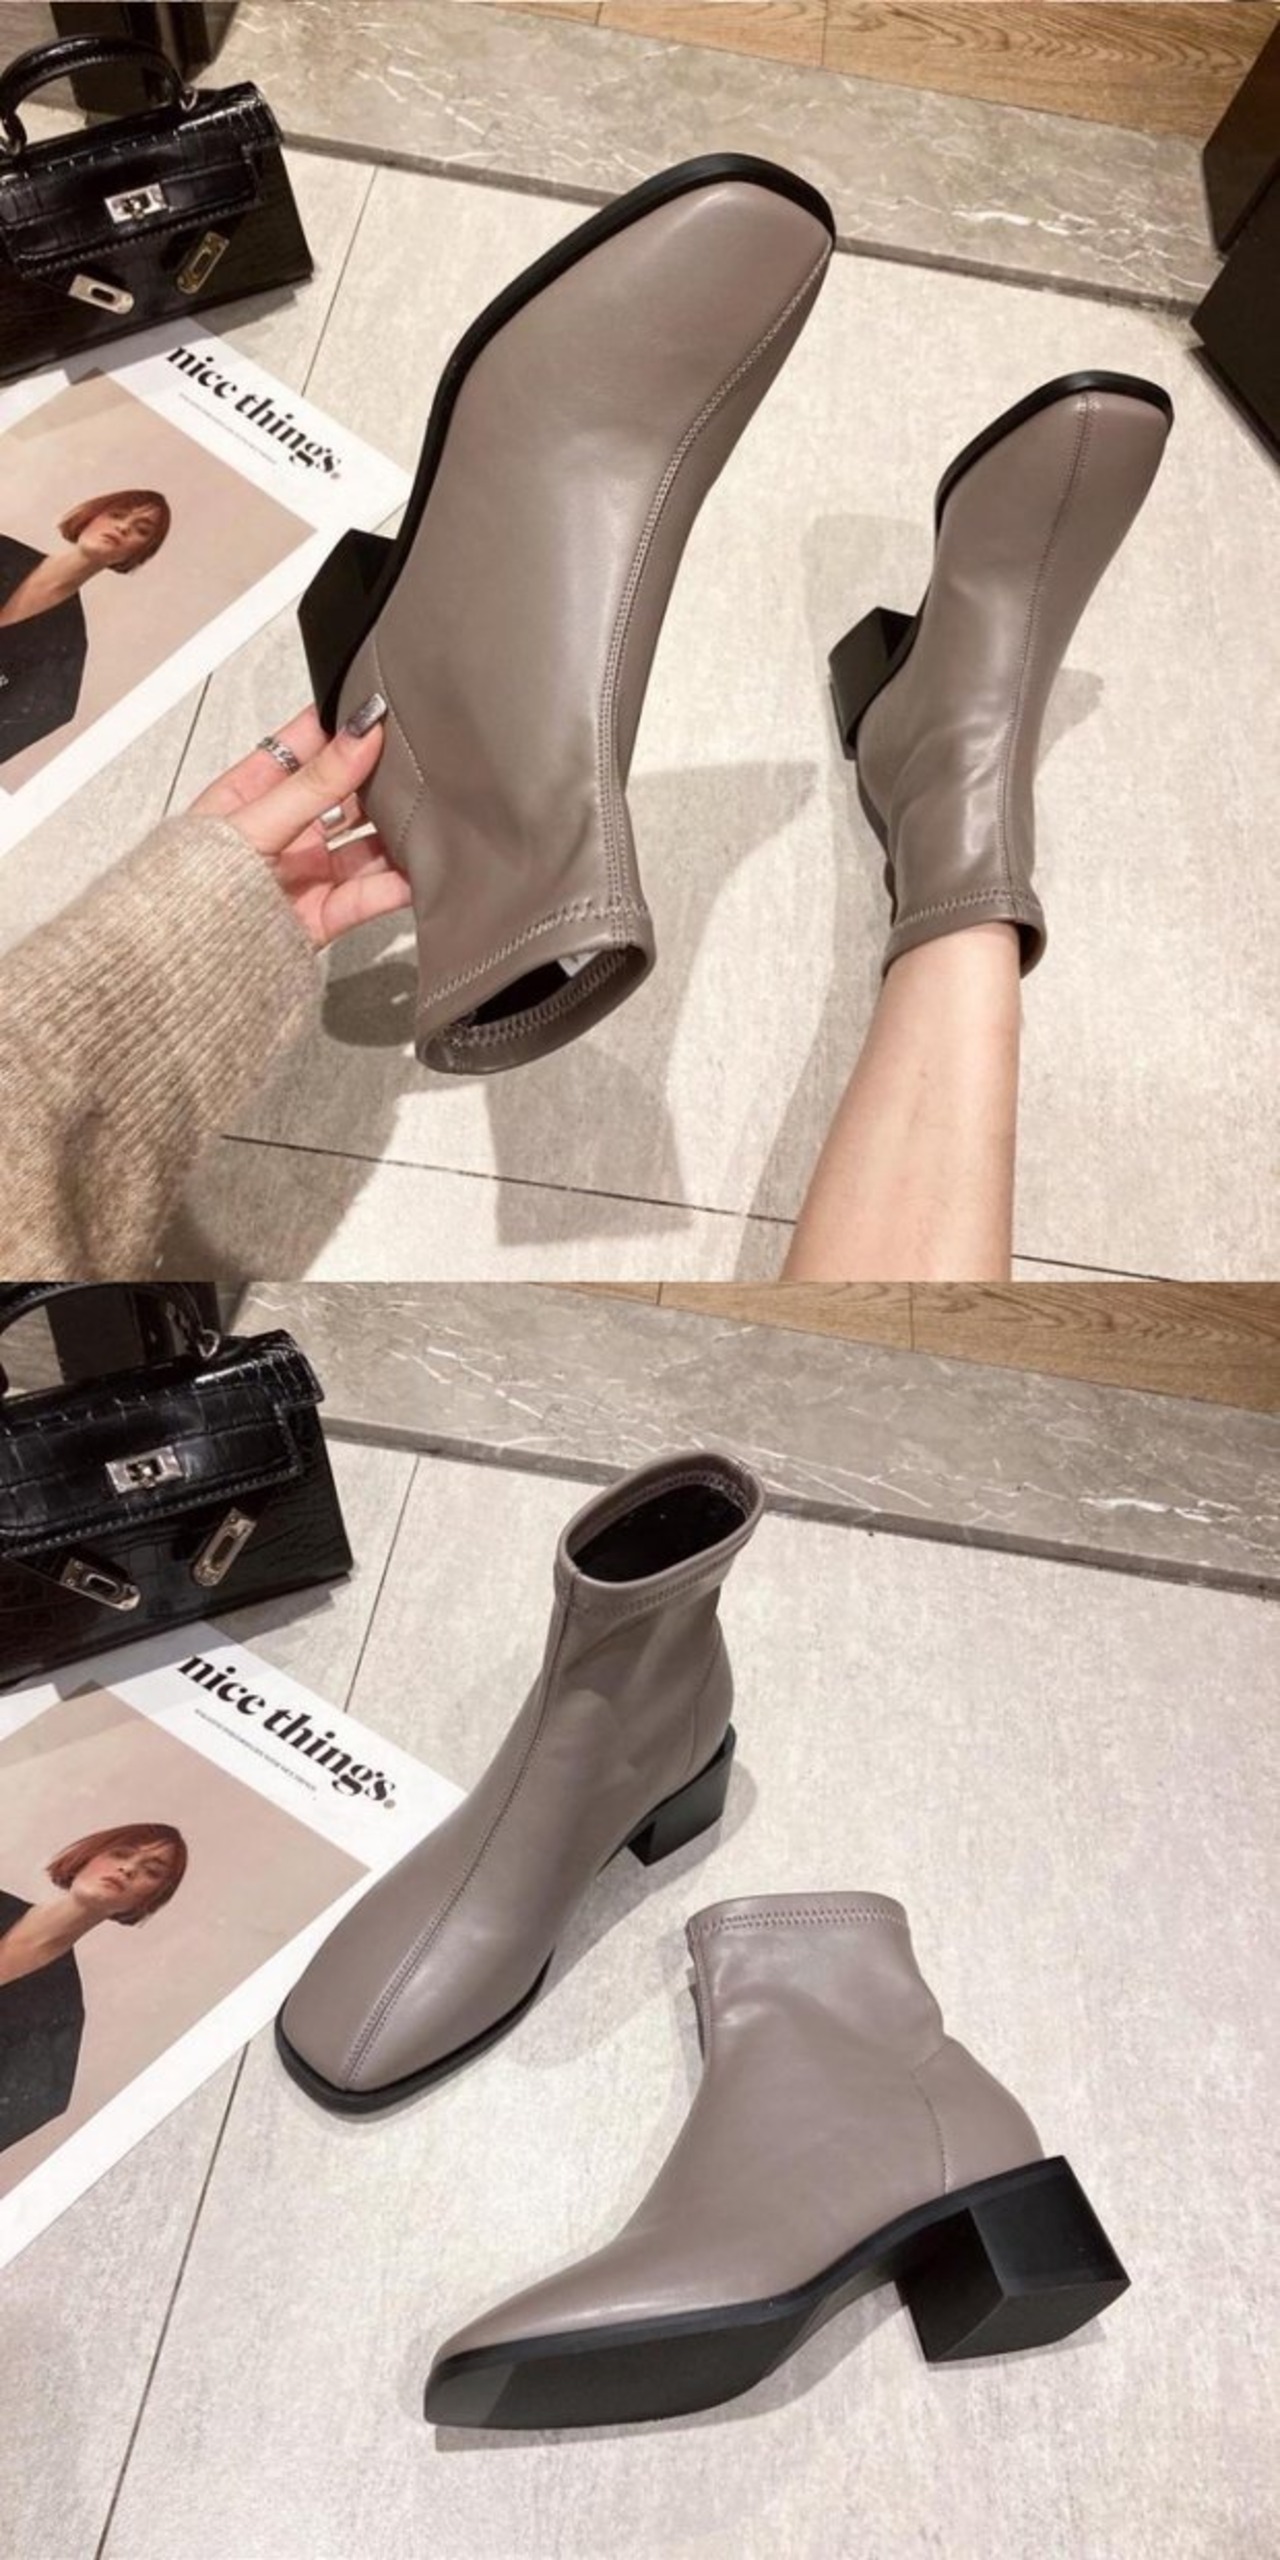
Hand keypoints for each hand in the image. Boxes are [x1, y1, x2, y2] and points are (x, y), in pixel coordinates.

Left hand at [189, 698, 411, 951]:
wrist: (185, 964)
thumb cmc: (191, 885)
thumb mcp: (255, 820)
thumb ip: (314, 782)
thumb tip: (361, 731)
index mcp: (256, 792)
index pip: (308, 744)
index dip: (343, 725)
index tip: (382, 706)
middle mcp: (286, 828)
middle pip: (346, 795)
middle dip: (380, 780)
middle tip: (421, 762)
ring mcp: (307, 871)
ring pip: (366, 846)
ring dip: (396, 835)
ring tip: (430, 819)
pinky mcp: (324, 915)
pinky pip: (367, 896)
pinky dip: (394, 886)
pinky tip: (418, 872)